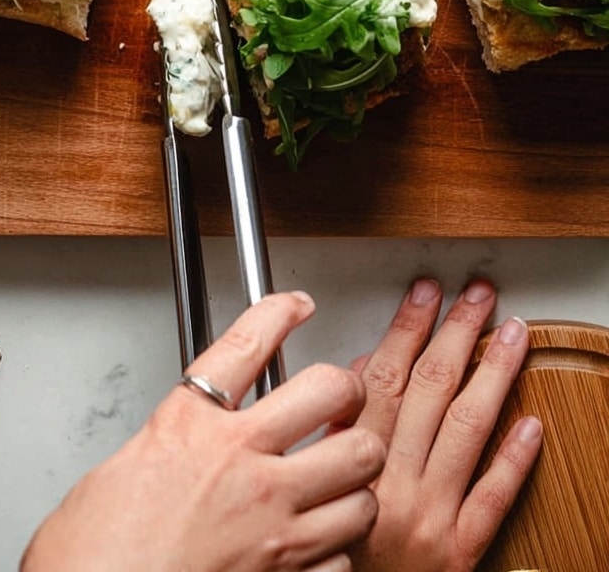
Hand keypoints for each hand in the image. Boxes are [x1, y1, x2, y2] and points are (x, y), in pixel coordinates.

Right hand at [21, 291, 385, 571]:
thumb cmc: (93, 555)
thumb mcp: (118, 471)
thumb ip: (162, 445)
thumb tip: (177, 441)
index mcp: (188, 426)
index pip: (248, 343)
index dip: (281, 313)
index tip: (297, 306)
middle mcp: (240, 464)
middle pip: (331, 393)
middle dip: (347, 392)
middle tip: (342, 400)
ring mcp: (272, 522)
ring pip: (360, 473)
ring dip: (356, 473)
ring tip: (344, 473)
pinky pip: (345, 552)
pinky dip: (340, 547)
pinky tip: (325, 541)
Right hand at [347, 278, 542, 571]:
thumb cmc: (327, 544)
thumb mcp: (307, 475)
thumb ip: (333, 420)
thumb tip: (363, 368)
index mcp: (351, 459)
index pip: (384, 375)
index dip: (407, 326)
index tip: (425, 292)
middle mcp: (393, 483)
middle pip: (432, 390)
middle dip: (456, 333)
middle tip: (477, 296)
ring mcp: (430, 514)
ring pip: (468, 430)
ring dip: (494, 375)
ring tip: (512, 336)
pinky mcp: (460, 549)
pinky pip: (492, 497)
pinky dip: (514, 459)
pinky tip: (532, 424)